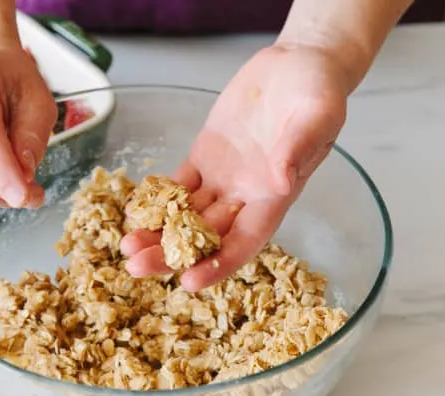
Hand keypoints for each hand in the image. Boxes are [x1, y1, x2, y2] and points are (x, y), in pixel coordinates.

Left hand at [121, 43, 350, 290]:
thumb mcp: (317, 115)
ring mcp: (223, 178)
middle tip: (137, 267)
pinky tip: (135, 210)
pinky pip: (178, 184)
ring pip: (184, 215)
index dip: (218, 264)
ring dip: (156, 232)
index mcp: (275, 196)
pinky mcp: (205, 156)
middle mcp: (245, 196)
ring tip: (126, 247)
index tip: (188, 282)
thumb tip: (280, 181)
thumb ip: (298, 148)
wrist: (299, 64)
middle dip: (172, 255)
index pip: (244, 242)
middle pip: (205, 237)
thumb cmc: (319, 92)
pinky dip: (157, 197)